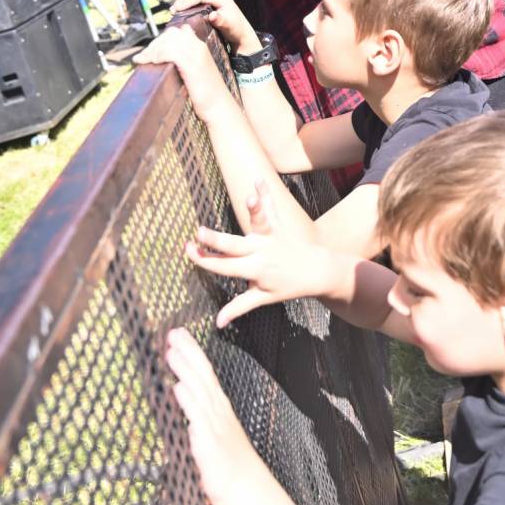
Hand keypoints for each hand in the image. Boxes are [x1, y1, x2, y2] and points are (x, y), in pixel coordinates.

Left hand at [134, 22, 228, 118]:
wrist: (219, 107)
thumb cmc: (207, 94)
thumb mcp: (197, 73)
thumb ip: (186, 63)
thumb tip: (166, 60)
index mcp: (201, 47)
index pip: (179, 31)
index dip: (163, 39)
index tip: (152, 51)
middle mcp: (199, 47)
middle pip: (171, 34)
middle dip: (154, 43)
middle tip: (143, 57)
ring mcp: (196, 55)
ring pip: (168, 41)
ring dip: (151, 49)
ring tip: (142, 60)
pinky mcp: (191, 65)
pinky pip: (169, 52)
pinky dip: (157, 55)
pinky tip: (151, 63)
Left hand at [165, 327, 260, 504]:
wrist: (246, 489)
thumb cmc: (230, 466)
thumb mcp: (214, 437)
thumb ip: (200, 421)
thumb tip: (186, 411)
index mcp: (219, 408)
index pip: (205, 374)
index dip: (192, 354)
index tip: (180, 336)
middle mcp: (218, 410)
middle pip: (202, 374)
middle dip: (188, 352)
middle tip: (173, 332)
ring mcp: (214, 423)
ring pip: (198, 389)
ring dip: (185, 369)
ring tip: (171, 351)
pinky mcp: (208, 440)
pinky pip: (197, 416)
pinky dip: (188, 400)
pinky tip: (178, 386)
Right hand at [170, 0, 258, 54]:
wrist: (241, 32)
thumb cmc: (235, 30)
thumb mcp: (229, 26)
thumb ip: (220, 20)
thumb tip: (213, 16)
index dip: (188, 0)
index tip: (177, 9)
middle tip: (173, 10)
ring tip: (174, 10)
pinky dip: (188, 0)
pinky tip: (181, 8)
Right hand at [188, 183, 348, 325]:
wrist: (316, 272)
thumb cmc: (288, 286)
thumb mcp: (263, 298)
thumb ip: (239, 308)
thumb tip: (217, 324)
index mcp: (254, 270)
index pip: (224, 266)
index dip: (205, 260)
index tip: (188, 250)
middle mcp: (261, 252)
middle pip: (235, 245)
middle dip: (216, 239)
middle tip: (199, 231)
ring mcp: (271, 237)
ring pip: (260, 223)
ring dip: (254, 210)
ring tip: (249, 198)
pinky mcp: (279, 226)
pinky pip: (272, 209)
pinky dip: (266, 194)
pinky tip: (259, 180)